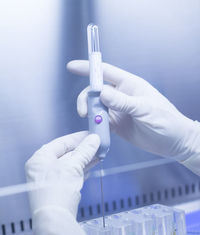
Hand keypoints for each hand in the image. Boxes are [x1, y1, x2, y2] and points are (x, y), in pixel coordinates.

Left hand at [25, 131, 99, 234]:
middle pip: (66, 153)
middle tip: (97, 144)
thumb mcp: (72, 167)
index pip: (61, 142)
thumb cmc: (56, 193)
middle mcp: (43, 168)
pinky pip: (71, 174)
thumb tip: (94, 140)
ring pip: (70, 164)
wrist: (55, 219)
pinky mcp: (58, 189)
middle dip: (83, 149)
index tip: (90, 135)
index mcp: (40, 159)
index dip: (77, 138)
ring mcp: (50, 179)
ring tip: (99, 153)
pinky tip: (92, 165)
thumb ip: (84, 151)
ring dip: (85, 159)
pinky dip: (82, 169)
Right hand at [67, 60, 199, 174]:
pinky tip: (95, 131)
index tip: (72, 66)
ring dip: (90, 114)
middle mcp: (121, 97)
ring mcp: (118, 111)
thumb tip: (102, 93)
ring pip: (96, 108)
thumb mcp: (145, 109)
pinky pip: (100, 123)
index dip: (88, 68)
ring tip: (92, 123)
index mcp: (130, 85)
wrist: (173, 142)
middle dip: (86, 99)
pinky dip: (95, 126)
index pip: (105, 72)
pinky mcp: (116, 126)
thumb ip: (123, 102)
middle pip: (95, 92)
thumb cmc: (166, 121)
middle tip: (84, 112)